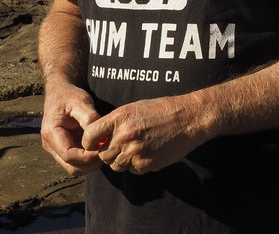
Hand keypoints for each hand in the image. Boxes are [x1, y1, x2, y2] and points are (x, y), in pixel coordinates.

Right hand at [40, 81, 103, 175]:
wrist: (60, 92)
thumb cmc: (69, 95)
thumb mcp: (81, 101)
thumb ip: (89, 118)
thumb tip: (100, 136)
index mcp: (51, 133)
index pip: (68, 155)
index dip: (87, 157)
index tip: (102, 150)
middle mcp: (50, 144)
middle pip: (70, 166)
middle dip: (90, 164)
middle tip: (107, 154)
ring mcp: (55, 148)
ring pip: (73, 167)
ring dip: (89, 165)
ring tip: (104, 153)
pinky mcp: (63, 148)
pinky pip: (75, 161)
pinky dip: (88, 161)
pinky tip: (100, 150)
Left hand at [82, 93, 214, 174]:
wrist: (188, 118)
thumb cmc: (162, 110)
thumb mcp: (134, 108)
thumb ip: (115, 123)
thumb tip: (99, 140)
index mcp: (119, 118)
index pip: (89, 136)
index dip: (90, 142)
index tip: (95, 144)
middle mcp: (124, 135)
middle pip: (103, 155)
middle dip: (110, 153)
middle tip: (122, 146)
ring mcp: (135, 151)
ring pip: (116, 165)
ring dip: (123, 161)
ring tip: (137, 148)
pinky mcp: (146, 164)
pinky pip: (132, 170)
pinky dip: (138, 165)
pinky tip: (149, 152)